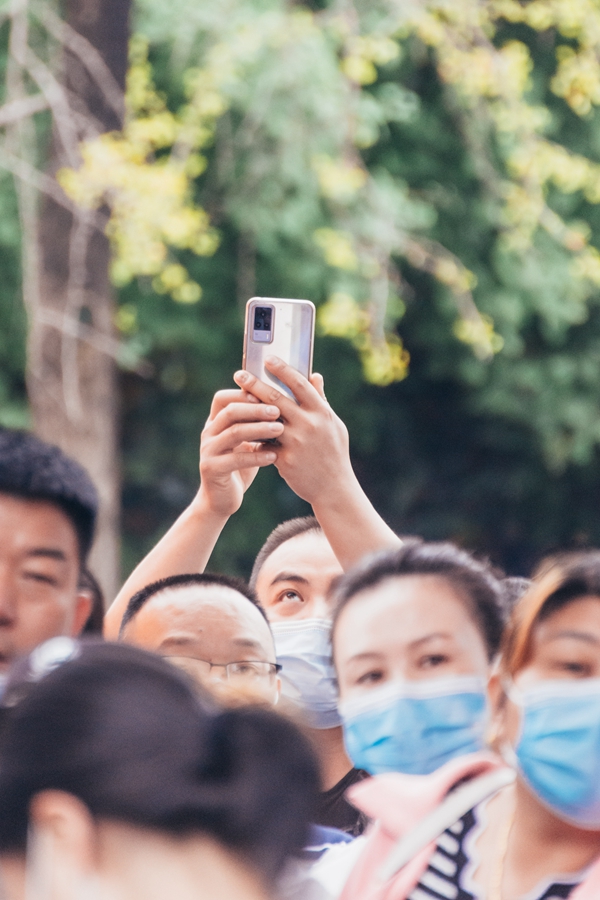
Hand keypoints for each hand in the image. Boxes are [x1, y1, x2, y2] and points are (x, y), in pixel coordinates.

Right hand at [196, 389, 282, 517]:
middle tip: (277, 411)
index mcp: (215, 422)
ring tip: (280, 429)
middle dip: (255, 409)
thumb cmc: (240, 466)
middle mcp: (208, 433)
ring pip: (234, 433)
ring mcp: (208, 450)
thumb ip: (256, 424)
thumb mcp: (248, 442)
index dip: (242, 393)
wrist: (221, 499)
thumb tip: (283, 401)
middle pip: (230, 412)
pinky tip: (274, 457)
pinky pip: (236, 460)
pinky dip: (256, 457)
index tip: (266, 394)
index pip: (222, 398)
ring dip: (259, 429)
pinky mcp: (212, 469)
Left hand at [233, 357, 353, 506]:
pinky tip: (241, 432)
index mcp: (322, 413)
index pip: (300, 384)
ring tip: (233, 401)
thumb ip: (321, 400)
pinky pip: (263, 445)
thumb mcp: (333, 425)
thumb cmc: (334, 453)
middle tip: (238, 374)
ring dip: (248, 410)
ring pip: (265, 422)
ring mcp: (297, 443)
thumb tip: (315, 375)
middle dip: (255, 384)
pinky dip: (253, 439)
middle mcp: (310, 425)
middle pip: (277, 398)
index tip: (268, 359)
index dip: (283, 369)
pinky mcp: (286, 461)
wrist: (334, 489)